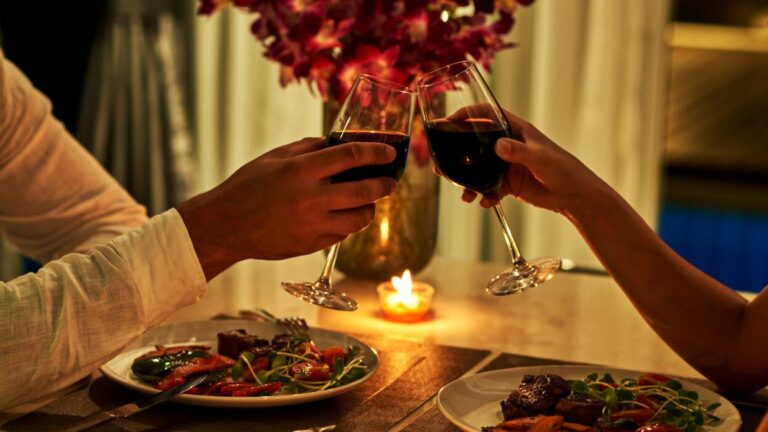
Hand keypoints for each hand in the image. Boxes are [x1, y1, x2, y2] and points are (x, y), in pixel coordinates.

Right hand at [177, 137, 397, 279]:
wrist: (225, 226)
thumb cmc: (247, 186)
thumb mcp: (274, 157)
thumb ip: (309, 148)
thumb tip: (337, 143)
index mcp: (302, 170)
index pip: (352, 156)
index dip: (376, 153)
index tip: (389, 154)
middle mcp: (311, 198)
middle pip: (365, 191)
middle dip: (385, 185)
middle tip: (390, 182)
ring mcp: (312, 225)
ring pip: (360, 219)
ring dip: (370, 209)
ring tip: (368, 202)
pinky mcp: (311, 245)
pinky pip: (342, 235)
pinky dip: (348, 224)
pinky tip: (343, 216)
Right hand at [454, 106, 605, 215]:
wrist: (575, 195)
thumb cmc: (564, 169)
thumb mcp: (541, 158)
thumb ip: (519, 152)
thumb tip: (498, 146)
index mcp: (516, 130)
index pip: (486, 114)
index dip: (466, 115)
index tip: (447, 122)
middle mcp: (508, 145)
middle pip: (476, 144)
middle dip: (458, 154)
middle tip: (441, 166)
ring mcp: (507, 165)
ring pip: (479, 170)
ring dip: (468, 182)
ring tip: (462, 194)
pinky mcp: (509, 184)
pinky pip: (489, 188)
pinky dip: (484, 196)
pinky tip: (485, 203)